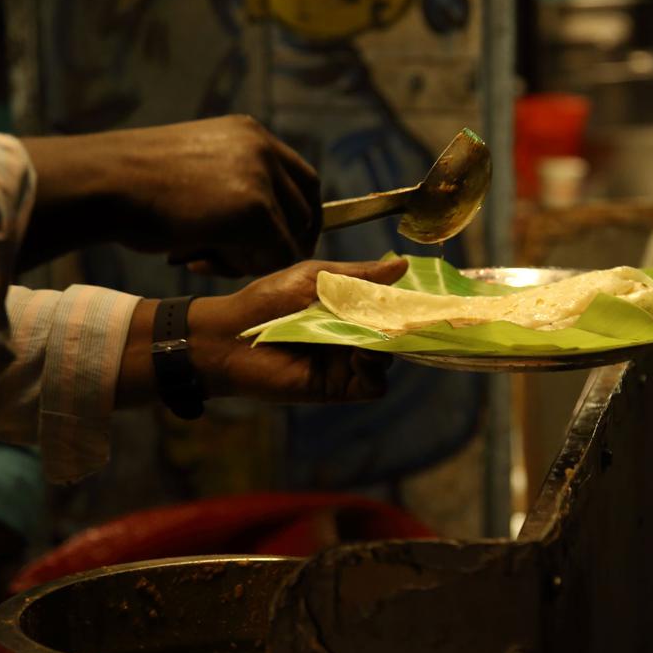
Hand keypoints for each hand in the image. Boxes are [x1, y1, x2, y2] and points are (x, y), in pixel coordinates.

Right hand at [22, 115, 320, 275]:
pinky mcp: (254, 211)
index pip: (303, 182)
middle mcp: (263, 149)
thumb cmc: (136, 186)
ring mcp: (261, 178)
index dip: (299, 219)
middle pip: (305, 212)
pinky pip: (275, 258)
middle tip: (229, 261)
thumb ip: (236, 186)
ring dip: (251, 260)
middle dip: (276, 246)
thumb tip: (273, 231)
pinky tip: (195, 260)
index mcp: (251, 135)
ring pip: (289, 239)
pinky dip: (239, 269)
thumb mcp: (198, 170)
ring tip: (200, 256)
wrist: (102, 183)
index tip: (282, 245)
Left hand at [186, 258, 407, 402]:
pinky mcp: (337, 388)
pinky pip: (373, 385)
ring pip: (387, 360)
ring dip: (387, 347)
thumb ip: (359, 276)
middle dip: (403, 327)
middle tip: (410, 317)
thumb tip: (403, 264)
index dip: (406, 307)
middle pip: (394, 337)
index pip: (389, 311)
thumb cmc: (266, 301)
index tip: (424, 299)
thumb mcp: (316, 277)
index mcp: (348, 311)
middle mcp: (351, 338)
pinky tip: (362, 353)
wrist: (229, 336)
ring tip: (374, 333)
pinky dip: (375, 370)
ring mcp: (346, 364)